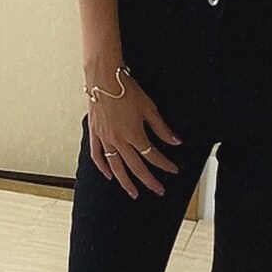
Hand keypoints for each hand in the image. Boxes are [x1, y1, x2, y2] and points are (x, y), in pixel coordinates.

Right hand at [88, 75, 182, 198]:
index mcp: (134, 135)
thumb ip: (162, 128)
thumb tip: (176, 141)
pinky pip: (98, 156)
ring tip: (134, 193)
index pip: (152, 156)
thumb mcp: (149, 108)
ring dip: (126, 182)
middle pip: (136, 167)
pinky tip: (109, 176)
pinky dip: (103, 167)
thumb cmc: (126, 89)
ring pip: (116, 167)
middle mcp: (119, 141)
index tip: (173, 170)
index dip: (165, 165)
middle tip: (158, 190)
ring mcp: (105, 139)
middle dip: (149, 181)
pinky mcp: (95, 134)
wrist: (104, 78)